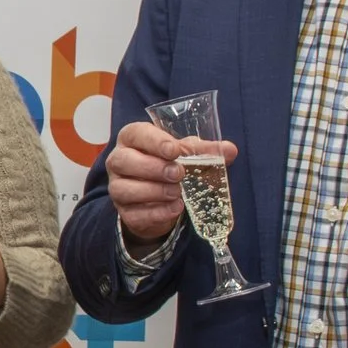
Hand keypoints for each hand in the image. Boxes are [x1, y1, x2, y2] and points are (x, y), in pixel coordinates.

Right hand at [105, 123, 237, 248]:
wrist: (157, 199)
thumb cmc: (168, 165)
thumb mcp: (185, 154)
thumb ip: (204, 151)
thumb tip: (230, 150)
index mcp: (132, 139)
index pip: (136, 134)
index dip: (154, 141)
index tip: (174, 151)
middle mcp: (119, 161)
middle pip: (123, 161)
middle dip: (152, 167)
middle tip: (178, 174)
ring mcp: (118, 188)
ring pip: (124, 189)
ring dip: (154, 191)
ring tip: (177, 192)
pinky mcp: (125, 212)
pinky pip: (134, 213)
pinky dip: (156, 212)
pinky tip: (175, 208)